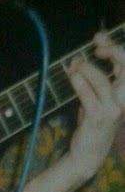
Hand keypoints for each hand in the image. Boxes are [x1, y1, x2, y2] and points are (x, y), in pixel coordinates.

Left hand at [66, 31, 124, 178]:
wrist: (88, 153)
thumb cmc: (91, 123)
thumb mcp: (93, 98)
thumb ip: (89, 79)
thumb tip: (77, 59)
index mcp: (124, 92)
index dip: (113, 46)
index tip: (97, 38)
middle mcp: (123, 99)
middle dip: (113, 51)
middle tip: (95, 47)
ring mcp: (112, 109)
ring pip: (103, 82)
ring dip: (88, 70)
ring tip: (75, 64)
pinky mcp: (98, 118)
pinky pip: (89, 97)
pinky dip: (79, 84)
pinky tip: (72, 75)